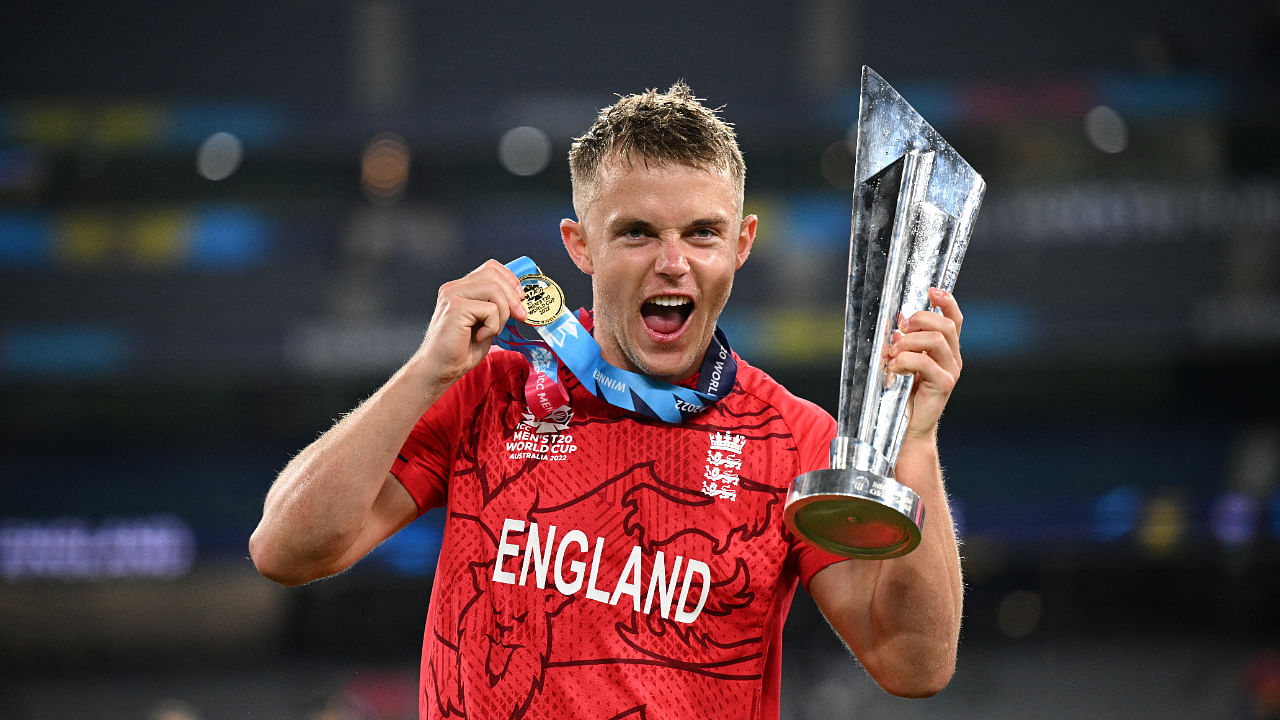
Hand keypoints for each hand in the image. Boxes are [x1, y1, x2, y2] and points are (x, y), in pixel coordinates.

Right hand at [415, 259, 527, 386]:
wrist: (441, 369)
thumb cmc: (461, 350)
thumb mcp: (486, 323)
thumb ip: (498, 307)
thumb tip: (520, 300)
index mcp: (461, 288)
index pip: (491, 268)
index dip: (510, 280)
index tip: (521, 298)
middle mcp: (454, 287)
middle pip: (494, 275)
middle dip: (513, 297)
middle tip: (520, 316)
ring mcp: (452, 295)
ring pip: (494, 290)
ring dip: (503, 313)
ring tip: (494, 330)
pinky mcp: (455, 308)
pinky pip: (489, 309)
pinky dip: (493, 326)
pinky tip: (481, 336)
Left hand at [886, 288, 962, 440]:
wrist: (907, 427)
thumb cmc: (902, 394)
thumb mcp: (900, 360)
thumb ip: (902, 340)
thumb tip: (897, 317)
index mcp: (945, 350)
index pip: (954, 319)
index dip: (947, 302)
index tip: (932, 290)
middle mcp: (953, 358)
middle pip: (945, 325)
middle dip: (920, 320)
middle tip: (900, 330)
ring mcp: (951, 371)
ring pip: (935, 340)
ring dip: (908, 342)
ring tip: (893, 355)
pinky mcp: (944, 384)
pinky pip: (925, 362)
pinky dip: (905, 360)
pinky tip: (894, 369)